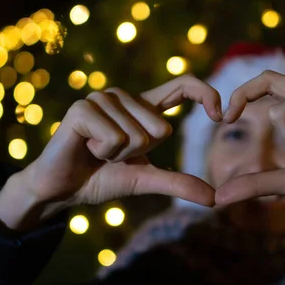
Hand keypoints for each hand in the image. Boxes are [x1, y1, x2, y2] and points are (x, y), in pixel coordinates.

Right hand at [24, 74, 221, 207]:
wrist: (63, 190)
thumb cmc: (102, 178)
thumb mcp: (146, 179)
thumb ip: (178, 183)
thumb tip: (215, 199)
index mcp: (143, 107)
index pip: (183, 85)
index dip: (205, 93)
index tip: (221, 115)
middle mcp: (124, 96)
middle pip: (161, 129)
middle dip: (139, 154)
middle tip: (113, 155)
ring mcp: (102, 99)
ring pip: (137, 136)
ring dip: (118, 156)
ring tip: (98, 152)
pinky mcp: (82, 108)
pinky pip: (115, 138)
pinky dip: (103, 154)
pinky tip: (85, 149)